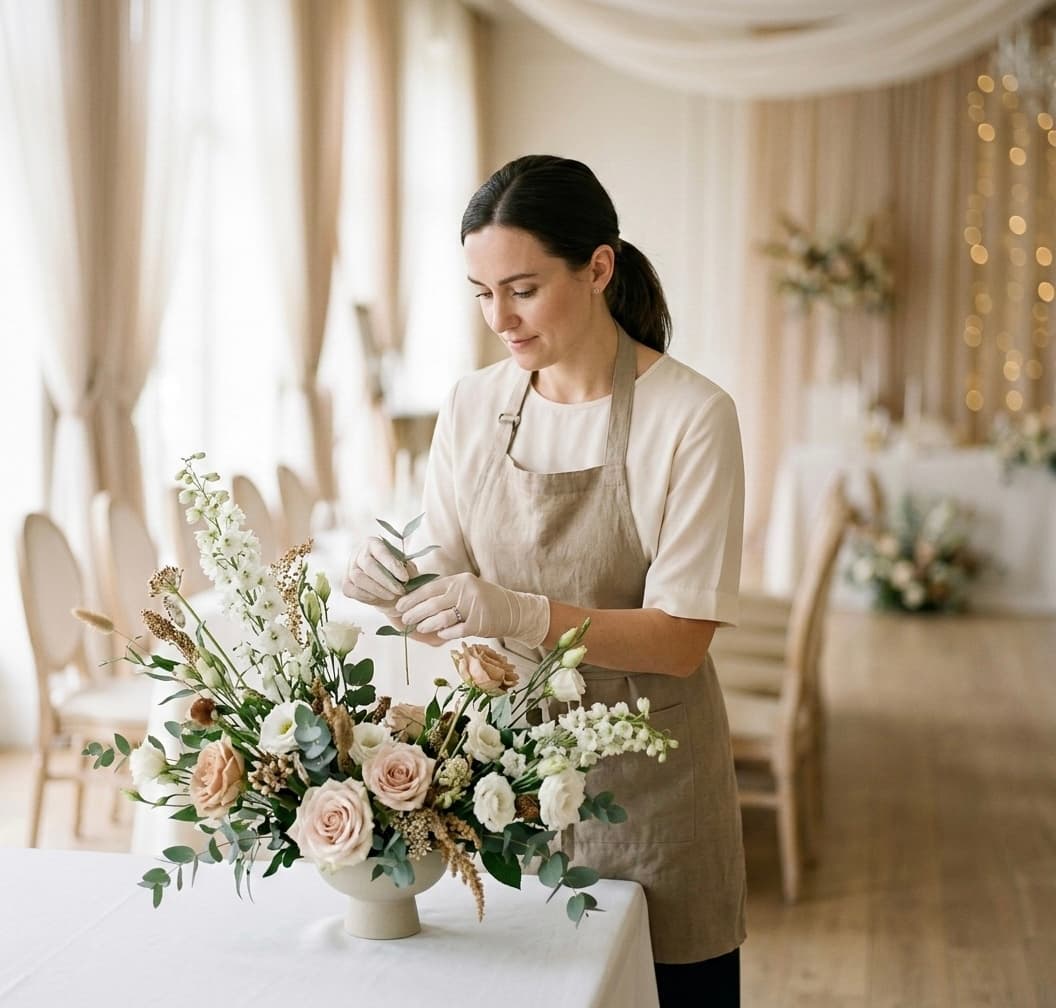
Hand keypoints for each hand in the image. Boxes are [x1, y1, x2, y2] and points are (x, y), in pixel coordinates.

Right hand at [342, 536, 417, 606]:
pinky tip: (378, 599)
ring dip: (377, 590)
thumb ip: (407, 568)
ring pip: (358, 578)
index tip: (405, 578)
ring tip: (392, 596)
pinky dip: (365, 596)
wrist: (386, 585)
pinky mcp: (346, 583)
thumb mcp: (406, 567)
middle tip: (400, 591)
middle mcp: (358, 552)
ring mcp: (349, 568)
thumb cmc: (397, 573)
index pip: (382, 552)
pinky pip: (351, 590)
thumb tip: (406, 573)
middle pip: (368, 565)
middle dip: (386, 581)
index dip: (393, 565)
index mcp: (373, 543)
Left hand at [395, 571, 549, 646]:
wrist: (512, 610)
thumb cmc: (484, 600)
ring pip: (442, 618)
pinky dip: (445, 633)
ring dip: (427, 624)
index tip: (400, 605)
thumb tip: (417, 600)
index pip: (430, 588)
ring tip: (419, 628)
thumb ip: (446, 592)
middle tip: (404, 620)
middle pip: (433, 604)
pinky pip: (456, 630)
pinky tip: (439, 634)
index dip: (412, 598)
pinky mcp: (479, 624)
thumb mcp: (466, 588)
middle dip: (415, 613)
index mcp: (459, 580)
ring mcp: (473, 608)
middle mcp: (465, 591)